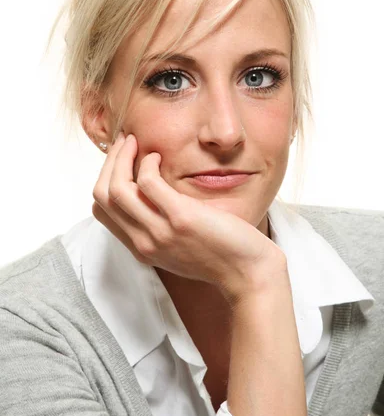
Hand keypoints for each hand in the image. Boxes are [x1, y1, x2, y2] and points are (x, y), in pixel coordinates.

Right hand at [92, 133, 286, 304]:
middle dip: (109, 163)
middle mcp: (144, 242)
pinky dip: (147, 163)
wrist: (248, 273)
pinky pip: (148, 182)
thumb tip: (151, 195)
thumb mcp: (179, 247)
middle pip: (102, 197)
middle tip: (123, 142)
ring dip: (121, 157)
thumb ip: (161, 228)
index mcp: (142, 248)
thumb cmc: (221, 255)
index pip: (102, 211)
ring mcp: (160, 232)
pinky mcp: (181, 218)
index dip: (105, 180)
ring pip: (117, 188)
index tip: (120, 161)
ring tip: (134, 142)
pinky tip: (159, 157)